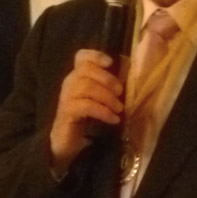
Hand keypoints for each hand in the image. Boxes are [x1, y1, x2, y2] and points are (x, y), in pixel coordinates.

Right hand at [49, 49, 123, 173]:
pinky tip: (113, 119)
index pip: (81, 57)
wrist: (67, 142)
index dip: (95, 55)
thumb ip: (109, 87)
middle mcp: (69, 83)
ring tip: (119, 109)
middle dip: (107, 79)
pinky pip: (86, 106)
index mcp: (78, 76)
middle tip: (121, 92)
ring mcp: (66, 97)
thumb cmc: (86, 118)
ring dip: (107, 97)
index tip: (110, 62)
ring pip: (86, 87)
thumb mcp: (99, 99)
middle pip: (85, 70)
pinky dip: (102, 111)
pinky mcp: (66, 113)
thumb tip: (130, 75)